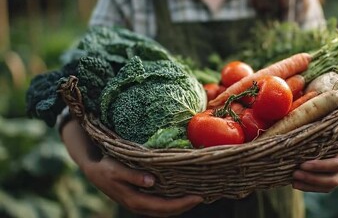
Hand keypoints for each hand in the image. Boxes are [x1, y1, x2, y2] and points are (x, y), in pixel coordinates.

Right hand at [61, 120, 202, 216]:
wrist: (92, 169)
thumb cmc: (105, 167)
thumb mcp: (117, 169)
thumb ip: (133, 176)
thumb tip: (152, 182)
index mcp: (135, 200)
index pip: (164, 206)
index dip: (182, 204)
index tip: (198, 196)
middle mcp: (139, 205)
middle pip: (167, 211)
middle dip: (185, 206)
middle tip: (203, 196)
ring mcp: (139, 203)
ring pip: (163, 210)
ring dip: (179, 205)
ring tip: (195, 196)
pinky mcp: (139, 198)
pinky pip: (159, 204)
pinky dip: (171, 201)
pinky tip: (179, 192)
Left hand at [292, 116, 337, 192]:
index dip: (322, 166)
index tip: (304, 164)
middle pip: (332, 179)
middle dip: (312, 178)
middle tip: (295, 174)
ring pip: (328, 186)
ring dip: (310, 185)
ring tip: (293, 181)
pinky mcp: (337, 178)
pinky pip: (325, 188)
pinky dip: (311, 188)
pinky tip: (296, 185)